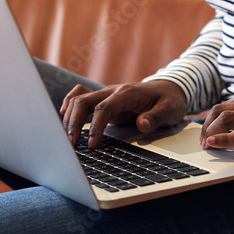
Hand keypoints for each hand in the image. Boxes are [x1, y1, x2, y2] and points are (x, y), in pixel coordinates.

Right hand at [60, 81, 187, 148]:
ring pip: (79, 98)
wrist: (170, 88)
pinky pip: (81, 95)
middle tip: (71, 146)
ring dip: (70, 117)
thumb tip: (142, 124)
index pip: (104, 108)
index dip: (95, 126)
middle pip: (84, 101)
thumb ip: (156, 117)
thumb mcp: (170, 110)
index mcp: (127, 94)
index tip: (91, 144)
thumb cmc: (170, 100)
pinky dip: (69, 103)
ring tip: (67, 139)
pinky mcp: (104, 100)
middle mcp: (113, 91)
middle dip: (74, 123)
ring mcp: (107, 94)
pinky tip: (63, 115)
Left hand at [199, 86, 233, 160]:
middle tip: (202, 139)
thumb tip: (222, 121)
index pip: (228, 102)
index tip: (205, 129)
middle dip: (208, 124)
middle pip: (224, 109)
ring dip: (212, 132)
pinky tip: (215, 143)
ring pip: (229, 118)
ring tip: (207, 143)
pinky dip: (224, 139)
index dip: (212, 117)